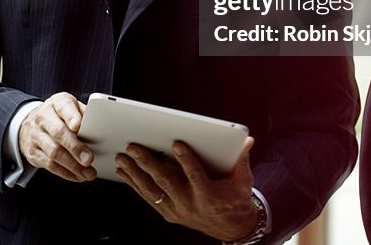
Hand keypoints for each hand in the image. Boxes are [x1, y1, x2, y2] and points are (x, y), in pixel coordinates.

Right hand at [18, 92, 96, 181]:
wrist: (30, 124)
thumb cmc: (58, 116)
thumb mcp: (70, 108)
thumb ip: (84, 114)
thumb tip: (101, 128)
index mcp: (56, 103)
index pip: (63, 107)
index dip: (71, 116)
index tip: (78, 126)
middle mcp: (43, 118)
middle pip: (58, 133)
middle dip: (75, 147)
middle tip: (89, 159)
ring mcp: (36, 136)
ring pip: (54, 152)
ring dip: (73, 165)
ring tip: (88, 173)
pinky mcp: (33, 153)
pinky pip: (50, 165)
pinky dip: (66, 173)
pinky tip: (78, 176)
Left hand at [115, 136, 259, 240]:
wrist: (232, 228)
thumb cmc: (235, 201)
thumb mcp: (243, 182)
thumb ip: (242, 161)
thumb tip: (247, 141)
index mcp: (209, 195)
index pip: (195, 175)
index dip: (186, 159)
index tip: (176, 143)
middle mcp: (190, 204)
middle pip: (167, 182)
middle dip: (148, 163)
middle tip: (134, 147)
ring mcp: (178, 210)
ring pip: (153, 191)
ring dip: (135, 173)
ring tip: (123, 158)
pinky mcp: (169, 213)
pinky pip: (149, 198)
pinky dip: (135, 185)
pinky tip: (125, 173)